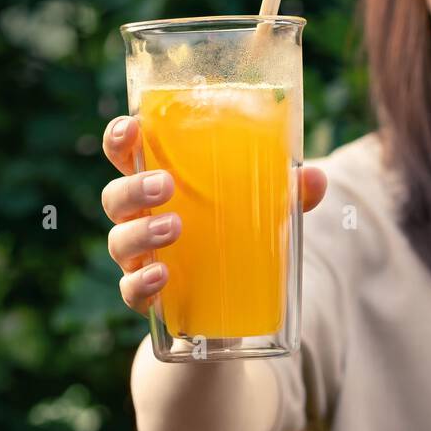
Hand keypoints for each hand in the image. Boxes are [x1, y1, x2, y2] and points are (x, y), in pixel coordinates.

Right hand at [99, 114, 327, 314]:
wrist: (230, 304)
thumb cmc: (237, 234)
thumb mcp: (266, 209)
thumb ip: (289, 192)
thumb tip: (315, 178)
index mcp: (160, 184)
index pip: (126, 155)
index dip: (119, 138)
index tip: (131, 127)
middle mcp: (140, 218)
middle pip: (115, 196)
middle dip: (134, 187)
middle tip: (166, 185)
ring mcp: (139, 257)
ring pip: (119, 241)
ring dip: (141, 232)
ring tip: (173, 227)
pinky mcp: (147, 295)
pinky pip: (130, 290)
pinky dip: (141, 283)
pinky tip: (161, 276)